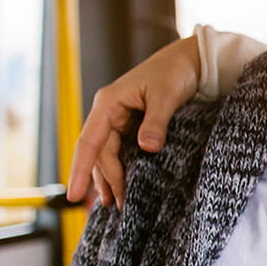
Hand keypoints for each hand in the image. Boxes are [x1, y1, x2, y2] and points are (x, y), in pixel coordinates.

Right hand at [67, 37, 202, 207]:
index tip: (74, 195)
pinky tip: (125, 185)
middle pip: (100, 153)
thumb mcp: (166, 96)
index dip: (80, 169)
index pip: (89, 141)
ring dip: (112, 177)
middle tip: (118, 205)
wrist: (192, 61)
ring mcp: (121, 119)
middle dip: (106, 180)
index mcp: (109, 103)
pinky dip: (123, 168)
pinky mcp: (135, 125)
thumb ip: (156, 122)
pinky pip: (123, 150)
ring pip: (110, 154)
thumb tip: (146, 149)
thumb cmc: (176, 71)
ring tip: (116, 203)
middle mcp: (110, 112)